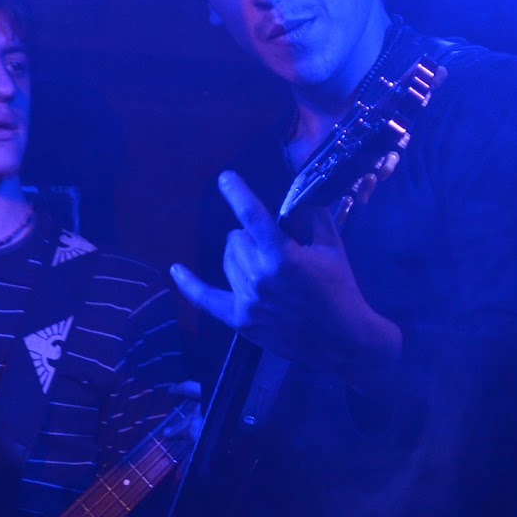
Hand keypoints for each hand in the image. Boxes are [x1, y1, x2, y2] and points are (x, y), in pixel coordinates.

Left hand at [170, 172, 401, 379]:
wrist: (341, 338)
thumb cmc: (339, 290)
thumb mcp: (333, 249)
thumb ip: (315, 218)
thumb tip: (301, 195)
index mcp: (283, 257)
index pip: (252, 217)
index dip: (237, 194)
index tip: (225, 178)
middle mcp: (260, 277)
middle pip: (237, 240)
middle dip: (251, 236)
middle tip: (271, 247)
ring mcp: (247, 300)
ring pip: (227, 261)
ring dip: (239, 255)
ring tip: (259, 262)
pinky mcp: (240, 320)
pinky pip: (206, 299)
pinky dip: (189, 284)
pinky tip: (175, 270)